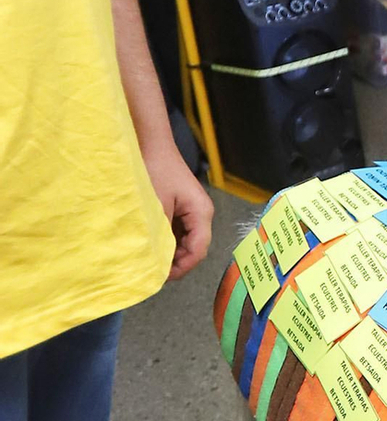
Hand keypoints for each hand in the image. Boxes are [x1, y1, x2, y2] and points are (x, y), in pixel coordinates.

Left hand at [142, 139, 213, 280]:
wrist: (150, 143)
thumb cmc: (155, 168)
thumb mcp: (156, 205)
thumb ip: (160, 234)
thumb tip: (156, 261)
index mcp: (201, 213)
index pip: (198, 251)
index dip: (180, 268)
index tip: (160, 277)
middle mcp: (201, 213)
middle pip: (194, 249)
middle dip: (175, 263)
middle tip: (152, 272)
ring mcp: (192, 211)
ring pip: (185, 242)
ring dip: (169, 252)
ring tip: (150, 260)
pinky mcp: (181, 208)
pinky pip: (177, 232)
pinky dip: (166, 241)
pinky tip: (151, 244)